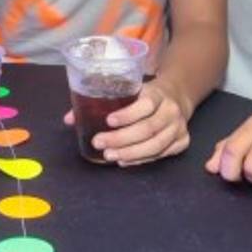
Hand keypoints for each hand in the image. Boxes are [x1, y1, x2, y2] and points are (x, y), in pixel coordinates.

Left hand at [64, 76, 191, 165]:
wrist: (177, 97)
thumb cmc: (144, 95)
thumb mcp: (128, 90)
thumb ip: (101, 101)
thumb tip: (69, 119)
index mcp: (157, 94)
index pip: (145, 105)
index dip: (127, 115)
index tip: (108, 121)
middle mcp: (171, 110)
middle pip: (148, 129)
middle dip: (122, 139)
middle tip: (100, 144)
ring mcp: (179, 127)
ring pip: (156, 145)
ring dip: (130, 153)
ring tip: (110, 156)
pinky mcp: (183, 142)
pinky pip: (161, 155)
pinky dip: (141, 160)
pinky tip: (125, 161)